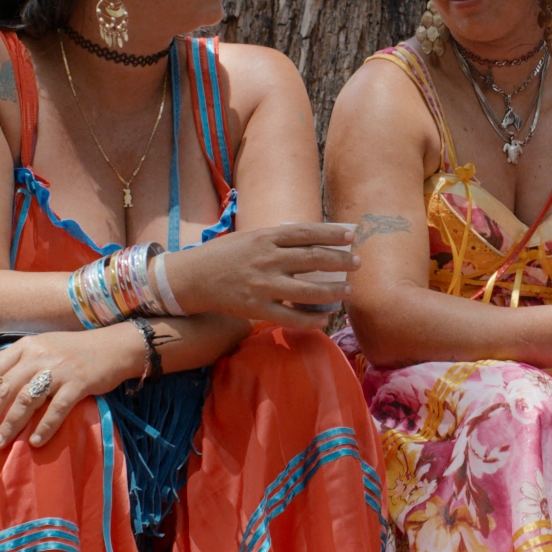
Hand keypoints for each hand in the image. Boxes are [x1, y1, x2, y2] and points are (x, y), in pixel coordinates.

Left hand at [0, 326, 147, 448]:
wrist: (114, 346)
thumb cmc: (71, 350)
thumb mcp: (36, 348)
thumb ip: (5, 361)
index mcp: (25, 347)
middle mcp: (39, 356)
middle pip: (6, 387)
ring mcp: (60, 369)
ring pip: (28, 399)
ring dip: (11, 424)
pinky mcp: (80, 383)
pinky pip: (58, 408)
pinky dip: (45, 426)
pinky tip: (35, 442)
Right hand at [162, 222, 356, 329]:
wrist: (194, 278)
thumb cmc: (225, 255)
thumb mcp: (251, 237)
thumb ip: (279, 240)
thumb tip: (313, 242)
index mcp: (267, 237)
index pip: (307, 233)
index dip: (332, 234)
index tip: (351, 236)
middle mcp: (268, 259)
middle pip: (314, 260)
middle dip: (340, 262)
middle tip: (357, 264)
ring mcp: (264, 285)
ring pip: (308, 290)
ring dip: (333, 291)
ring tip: (348, 291)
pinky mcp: (258, 308)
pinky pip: (292, 317)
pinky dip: (311, 319)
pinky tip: (324, 318)